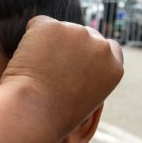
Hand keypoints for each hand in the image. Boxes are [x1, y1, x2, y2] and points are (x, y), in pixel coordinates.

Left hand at [0, 16, 123, 130]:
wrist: (33, 112)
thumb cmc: (53, 116)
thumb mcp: (85, 99)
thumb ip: (89, 76)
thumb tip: (76, 62)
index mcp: (114, 67)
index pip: (109, 47)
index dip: (90, 51)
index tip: (75, 61)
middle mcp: (101, 47)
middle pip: (84, 34)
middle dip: (68, 45)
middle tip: (48, 67)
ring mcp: (77, 33)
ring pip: (60, 30)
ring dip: (49, 43)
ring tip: (38, 69)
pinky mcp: (52, 26)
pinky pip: (38, 26)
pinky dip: (31, 38)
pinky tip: (27, 59)